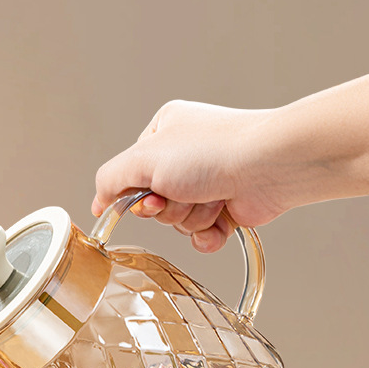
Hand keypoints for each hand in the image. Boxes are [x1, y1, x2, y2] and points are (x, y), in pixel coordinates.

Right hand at [92, 99, 285, 251]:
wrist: (270, 165)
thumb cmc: (215, 150)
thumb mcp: (144, 158)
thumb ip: (110, 180)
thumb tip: (98, 203)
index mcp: (163, 133)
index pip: (129, 175)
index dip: (136, 194)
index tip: (148, 198)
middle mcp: (185, 156)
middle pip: (154, 203)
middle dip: (170, 207)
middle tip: (185, 192)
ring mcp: (208, 182)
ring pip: (178, 221)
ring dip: (193, 216)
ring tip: (213, 196)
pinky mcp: (227, 206)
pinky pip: (202, 235)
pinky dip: (209, 233)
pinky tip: (222, 218)